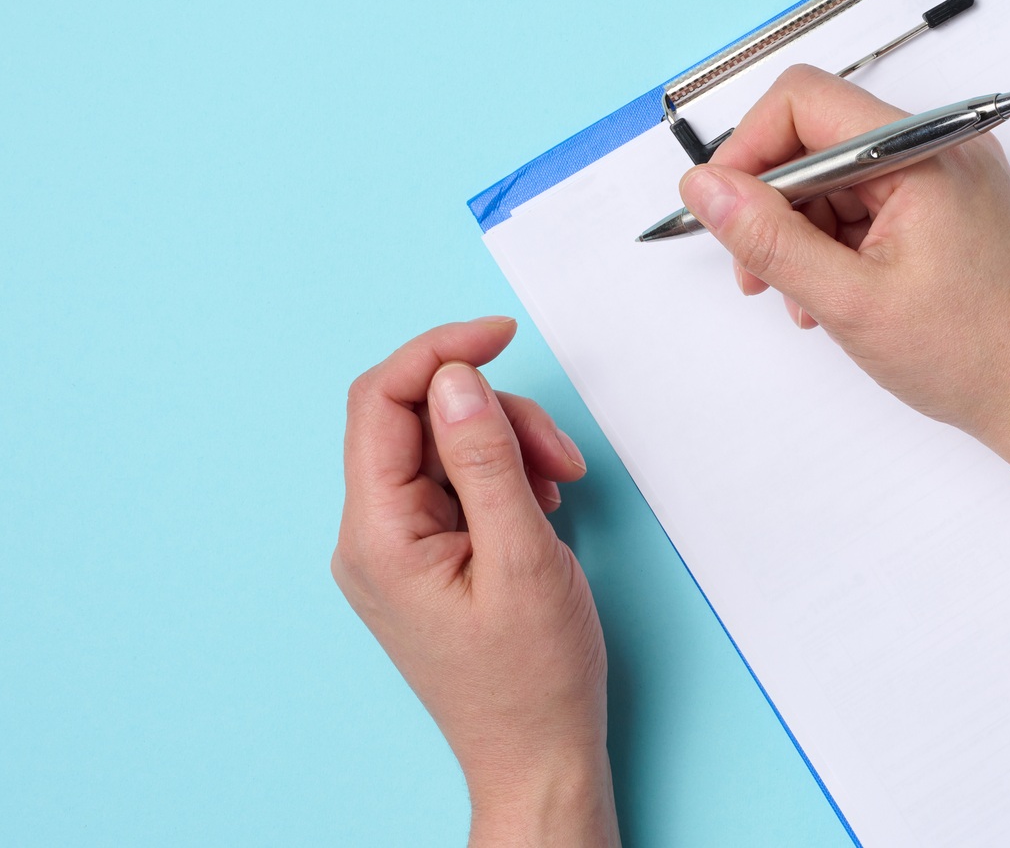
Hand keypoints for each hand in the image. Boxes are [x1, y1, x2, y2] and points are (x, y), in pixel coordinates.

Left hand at [332, 318, 618, 847]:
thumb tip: (456, 378)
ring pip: (442, 448)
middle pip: (416, 420)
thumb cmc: (533, 676)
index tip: (502, 334)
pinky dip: (502, 477)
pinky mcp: (424, 558)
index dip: (441, 352)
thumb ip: (486, 459)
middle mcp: (370, 537)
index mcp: (378, 536)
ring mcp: (395, 549)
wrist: (538, 754)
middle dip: (493, 414)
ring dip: (507, 446)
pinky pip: (454, 484)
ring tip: (561, 488)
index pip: (383, 402)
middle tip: (559, 454)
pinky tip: (542, 506)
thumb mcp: (524, 555)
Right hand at [683, 64, 1009, 444]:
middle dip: (774, 204)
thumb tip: (706, 186)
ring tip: (805, 302)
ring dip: (804, 234)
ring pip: (841, 178)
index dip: (750, 150)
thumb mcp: (849, 301)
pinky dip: (840, 245)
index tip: (727, 211)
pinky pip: (874, 205)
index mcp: (924, 150)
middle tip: (756, 272)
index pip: (805, 100)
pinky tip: (834, 298)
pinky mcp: (954, 209)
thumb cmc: (976, 357)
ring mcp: (952, 177)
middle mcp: (943, 147)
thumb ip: (769, 238)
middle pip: (820, 139)